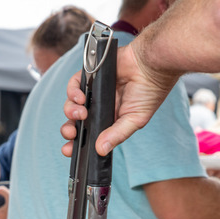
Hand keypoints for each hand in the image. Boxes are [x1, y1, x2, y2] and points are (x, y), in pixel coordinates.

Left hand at [62, 44, 179, 156]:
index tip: (68, 151)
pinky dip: (73, 92)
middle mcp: (99, 108)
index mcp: (109, 121)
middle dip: (69, 130)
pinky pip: (74, 85)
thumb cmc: (148, 93)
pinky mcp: (90, 76)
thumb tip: (100, 151)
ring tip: (81, 112)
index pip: (88, 136)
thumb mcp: (135, 120)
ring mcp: (93, 92)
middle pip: (75, 122)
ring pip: (71, 105)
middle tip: (71, 133)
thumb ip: (116, 135)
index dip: (76, 144)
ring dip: (71, 111)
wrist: (151, 66)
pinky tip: (81, 98)